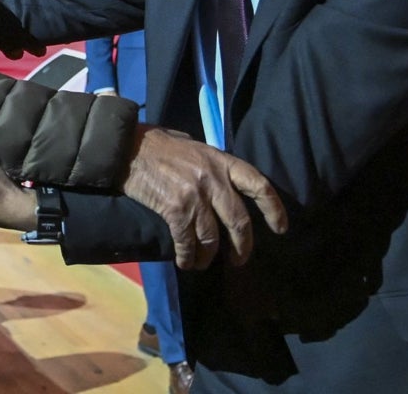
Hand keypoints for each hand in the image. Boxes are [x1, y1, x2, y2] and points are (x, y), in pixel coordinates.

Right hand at [120, 125, 287, 269]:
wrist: (127, 148)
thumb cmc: (158, 145)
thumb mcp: (193, 146)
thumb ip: (211, 164)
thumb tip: (222, 181)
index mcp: (221, 161)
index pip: (259, 185)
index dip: (274, 209)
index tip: (280, 228)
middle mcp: (213, 179)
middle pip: (239, 221)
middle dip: (243, 246)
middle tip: (239, 260)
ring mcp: (195, 195)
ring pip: (213, 237)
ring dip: (209, 256)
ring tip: (204, 263)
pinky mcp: (175, 209)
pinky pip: (187, 241)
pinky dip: (187, 256)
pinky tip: (185, 261)